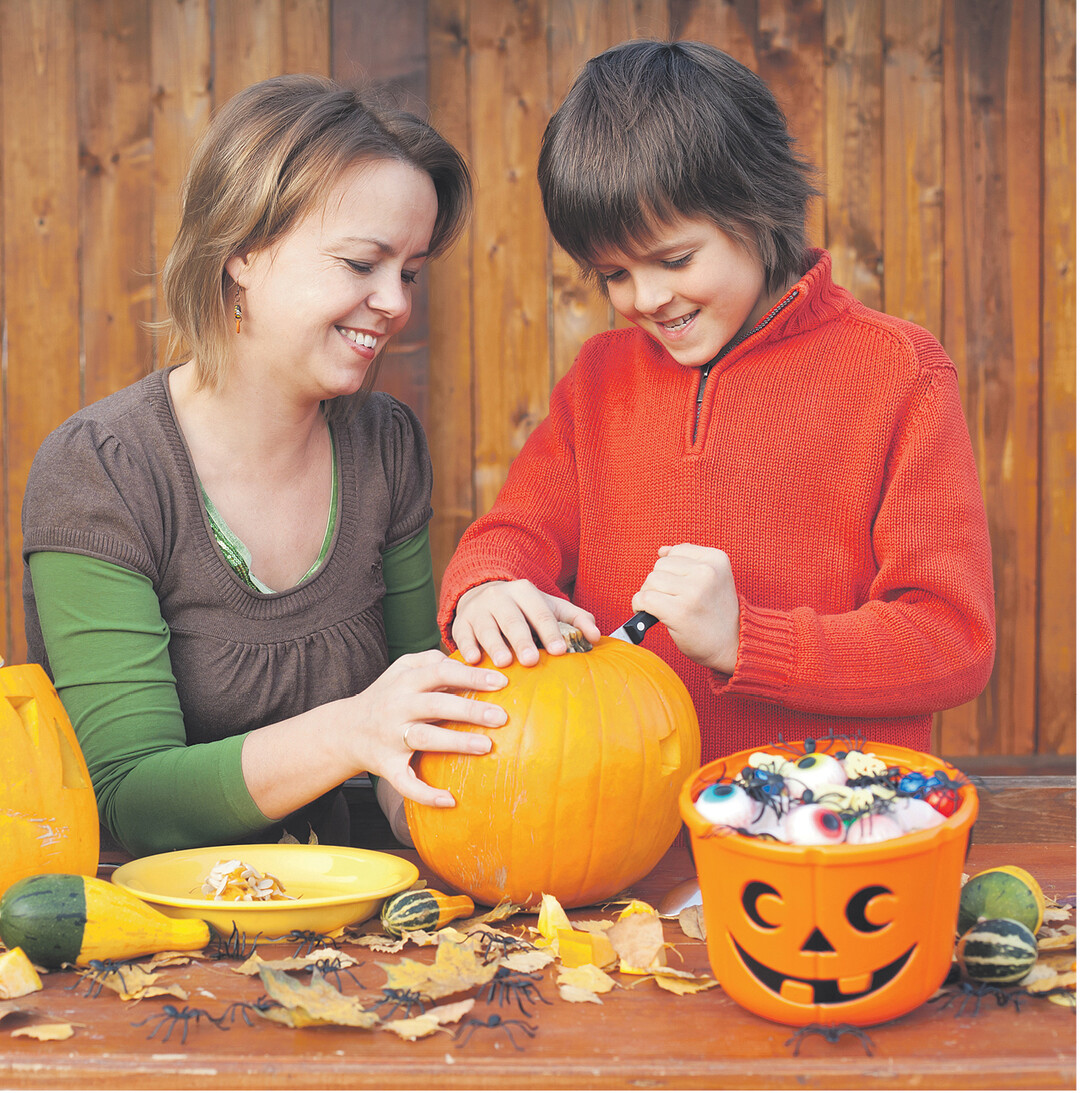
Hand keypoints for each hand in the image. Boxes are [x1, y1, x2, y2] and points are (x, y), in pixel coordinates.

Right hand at [353, 649, 507, 807]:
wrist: (345, 729)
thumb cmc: (386, 695)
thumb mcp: (402, 668)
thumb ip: (432, 659)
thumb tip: (468, 660)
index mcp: (405, 682)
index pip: (441, 672)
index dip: (471, 676)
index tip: (502, 682)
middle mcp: (398, 707)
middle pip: (436, 705)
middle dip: (470, 709)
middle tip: (502, 716)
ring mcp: (392, 737)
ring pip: (425, 738)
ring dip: (455, 742)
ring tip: (486, 746)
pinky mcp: (387, 765)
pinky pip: (404, 782)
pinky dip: (425, 793)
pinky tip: (449, 800)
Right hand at [451, 579, 601, 667]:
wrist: (482, 594)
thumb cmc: (523, 608)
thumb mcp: (549, 607)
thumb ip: (575, 619)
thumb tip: (596, 637)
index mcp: (524, 592)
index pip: (540, 613)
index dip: (550, 632)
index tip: (560, 650)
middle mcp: (500, 597)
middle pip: (513, 620)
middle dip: (522, 640)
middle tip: (531, 660)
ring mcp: (478, 610)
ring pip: (486, 628)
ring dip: (494, 646)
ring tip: (503, 663)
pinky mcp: (461, 623)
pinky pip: (462, 636)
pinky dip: (467, 648)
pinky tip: (473, 660)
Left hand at [631, 544, 739, 673]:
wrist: (733, 645)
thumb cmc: (718, 613)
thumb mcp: (714, 578)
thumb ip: (689, 561)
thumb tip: (662, 551)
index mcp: (716, 559)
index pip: (675, 552)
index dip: (670, 571)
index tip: (678, 587)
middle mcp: (707, 572)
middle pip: (660, 566)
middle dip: (658, 583)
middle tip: (670, 600)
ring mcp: (694, 592)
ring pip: (651, 581)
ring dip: (649, 594)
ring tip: (663, 607)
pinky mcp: (680, 612)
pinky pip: (644, 599)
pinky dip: (640, 606)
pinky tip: (650, 613)